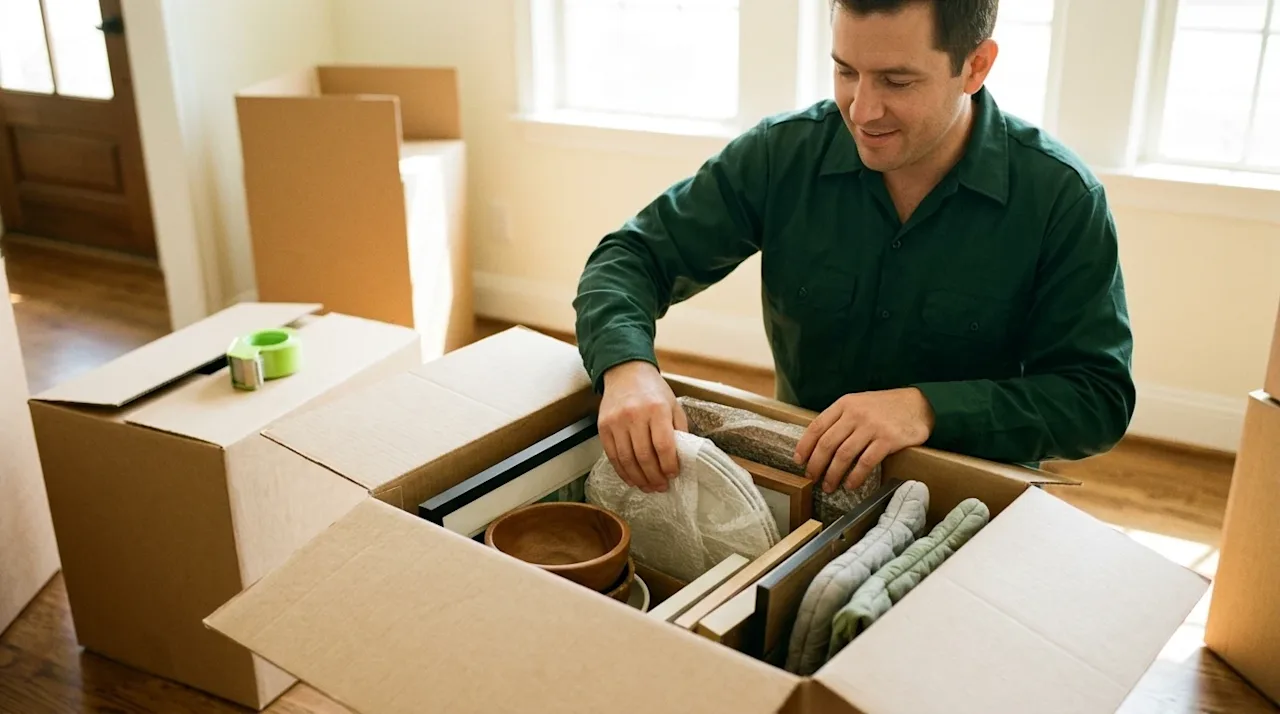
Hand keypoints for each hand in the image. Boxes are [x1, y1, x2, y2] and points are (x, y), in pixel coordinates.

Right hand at [599, 361, 688, 492]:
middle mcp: (635, 415)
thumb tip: (683, 458)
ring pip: (627, 459)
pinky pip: (612, 456)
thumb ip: (678, 430)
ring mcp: (616, 422)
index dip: (669, 465)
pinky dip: (623, 472)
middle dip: (654, 477)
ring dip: (639, 478)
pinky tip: (632, 479)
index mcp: (657, 409)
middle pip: (644, 456)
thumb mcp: (673, 405)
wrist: (626, 372)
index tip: (674, 475)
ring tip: (648, 487)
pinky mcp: (603, 427)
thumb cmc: (653, 391)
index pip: (663, 445)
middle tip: (661, 487)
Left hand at [793, 388, 934, 493]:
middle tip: (811, 478)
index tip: (798, 461)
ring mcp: (871, 427)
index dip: (804, 446)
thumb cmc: (885, 407)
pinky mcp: (888, 440)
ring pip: (843, 455)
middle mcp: (855, 414)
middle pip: (827, 443)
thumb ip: (841, 419)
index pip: (817, 426)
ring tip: (828, 486)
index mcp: (845, 404)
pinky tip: (851, 485)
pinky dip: (855, 477)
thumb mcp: (859, 404)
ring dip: (833, 474)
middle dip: (816, 464)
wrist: (919, 404)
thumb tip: (818, 444)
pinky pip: (865, 462)